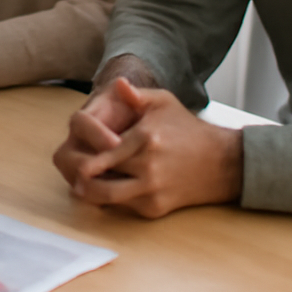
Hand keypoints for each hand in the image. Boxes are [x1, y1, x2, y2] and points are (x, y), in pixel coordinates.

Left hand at [54, 77, 243, 218]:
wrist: (220, 163)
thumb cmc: (188, 129)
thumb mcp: (165, 103)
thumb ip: (138, 94)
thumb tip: (118, 83)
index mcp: (146, 138)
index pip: (105, 151)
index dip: (86, 154)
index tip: (74, 151)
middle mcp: (148, 166)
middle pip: (101, 175)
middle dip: (82, 173)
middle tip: (71, 168)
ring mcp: (151, 190)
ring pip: (108, 196)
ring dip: (90, 191)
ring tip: (79, 184)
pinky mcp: (155, 208)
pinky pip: (124, 206)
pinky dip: (111, 199)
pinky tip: (103, 188)